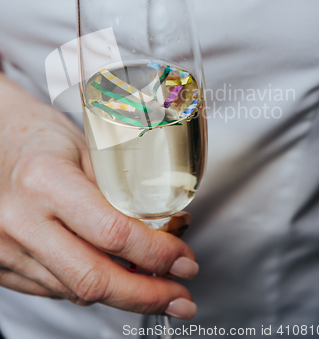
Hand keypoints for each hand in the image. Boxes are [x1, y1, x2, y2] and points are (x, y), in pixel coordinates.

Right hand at [0, 74, 197, 319]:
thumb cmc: (42, 137)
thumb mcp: (86, 150)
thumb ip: (119, 192)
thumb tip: (165, 229)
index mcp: (46, 181)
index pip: (112, 233)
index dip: (157, 254)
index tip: (183, 261)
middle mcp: (21, 221)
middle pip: (93, 279)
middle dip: (146, 296)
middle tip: (180, 298)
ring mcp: (6, 248)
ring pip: (75, 291)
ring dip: (122, 296)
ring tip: (155, 289)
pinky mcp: (2, 265)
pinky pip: (56, 289)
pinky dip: (92, 288)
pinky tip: (114, 279)